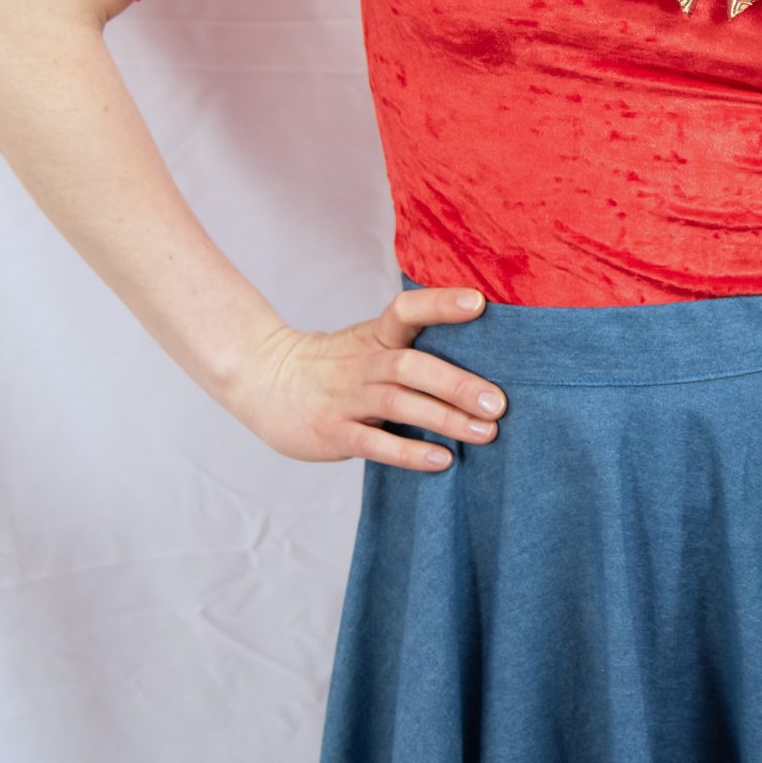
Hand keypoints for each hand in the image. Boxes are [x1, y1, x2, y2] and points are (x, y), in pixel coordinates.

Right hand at [226, 285, 506, 469]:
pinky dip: (409, 453)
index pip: (405, 310)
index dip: (440, 304)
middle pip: (410, 366)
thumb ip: (410, 348)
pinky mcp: (332, 432)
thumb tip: (478, 360)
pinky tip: (441, 459)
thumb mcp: (366, 343)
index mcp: (373, 336)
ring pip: (397, 404)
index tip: (478, 303)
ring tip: (485, 433)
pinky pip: (373, 443)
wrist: (262, 380)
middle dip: (458, 384)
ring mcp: (345, 398)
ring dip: (445, 419)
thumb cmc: (333, 365)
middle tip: (498, 403)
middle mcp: (361, 364)